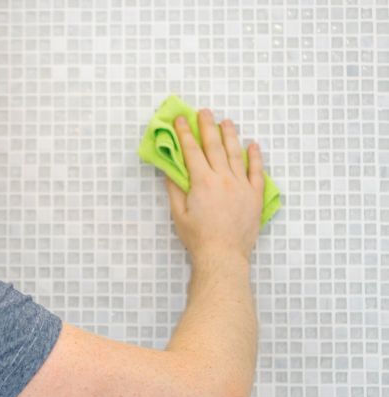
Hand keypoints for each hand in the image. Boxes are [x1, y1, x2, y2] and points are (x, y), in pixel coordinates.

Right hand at [164, 108, 264, 263]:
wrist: (223, 255)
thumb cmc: (198, 237)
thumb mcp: (179, 214)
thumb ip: (175, 190)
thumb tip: (170, 172)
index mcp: (202, 182)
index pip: (192, 151)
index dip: (185, 133)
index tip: (181, 119)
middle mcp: (223, 179)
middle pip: (214, 147)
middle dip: (207, 127)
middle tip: (205, 112)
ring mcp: (241, 185)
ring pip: (236, 154)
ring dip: (231, 135)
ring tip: (227, 122)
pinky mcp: (255, 195)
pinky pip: (256, 171)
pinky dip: (255, 157)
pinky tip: (253, 145)